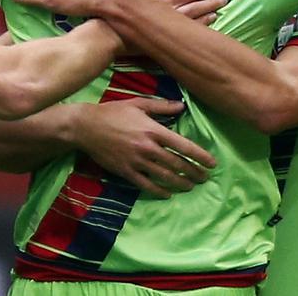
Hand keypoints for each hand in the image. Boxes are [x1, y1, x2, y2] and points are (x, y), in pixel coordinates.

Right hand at [71, 99, 215, 198]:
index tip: (211, 164)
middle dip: (194, 172)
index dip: (200, 156)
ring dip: (180, 183)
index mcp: (153, 130)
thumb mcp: (138, 104)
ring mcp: (136, 161)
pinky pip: (145, 185)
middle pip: (177, 164)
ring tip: (191, 186)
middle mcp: (148, 148)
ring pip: (164, 176)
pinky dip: (158, 191)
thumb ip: (161, 107)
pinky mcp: (125, 172)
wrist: (85, 127)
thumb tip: (181, 106)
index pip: (183, 146)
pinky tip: (168, 194)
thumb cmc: (113, 112)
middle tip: (204, 178)